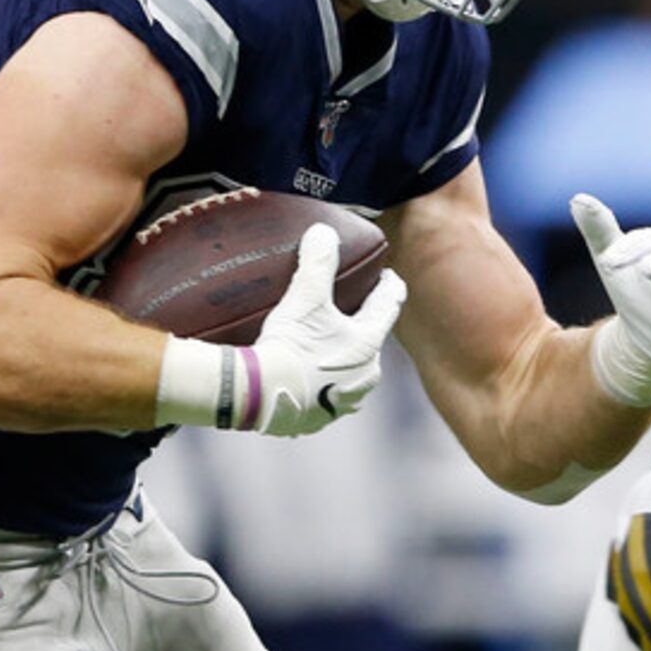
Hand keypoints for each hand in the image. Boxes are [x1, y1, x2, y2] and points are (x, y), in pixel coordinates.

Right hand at [244, 225, 406, 436]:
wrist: (261, 397)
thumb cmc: (291, 346)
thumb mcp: (305, 298)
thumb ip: (318, 262)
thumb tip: (324, 232)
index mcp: (369, 344)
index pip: (389, 304)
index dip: (388, 285)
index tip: (386, 274)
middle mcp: (366, 376)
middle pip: (370, 341)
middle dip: (360, 325)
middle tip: (343, 309)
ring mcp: (344, 402)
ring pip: (351, 371)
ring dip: (340, 356)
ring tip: (320, 343)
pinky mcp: (320, 419)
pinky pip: (326, 394)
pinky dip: (318, 381)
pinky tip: (301, 374)